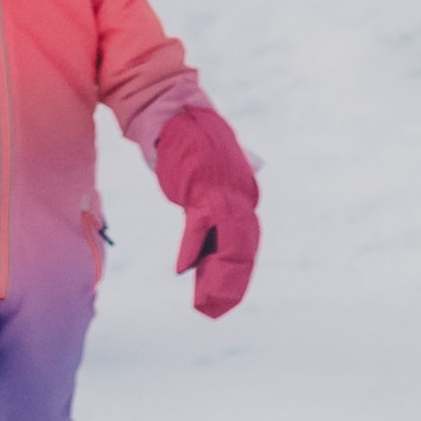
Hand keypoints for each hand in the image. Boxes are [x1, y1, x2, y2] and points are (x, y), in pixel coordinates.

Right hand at [148, 104, 261, 318]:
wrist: (176, 112)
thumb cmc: (190, 140)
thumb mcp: (210, 171)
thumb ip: (220, 188)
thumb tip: (239, 185)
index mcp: (243, 194)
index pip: (244, 239)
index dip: (234, 269)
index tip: (222, 292)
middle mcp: (241, 195)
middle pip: (243, 247)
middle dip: (231, 281)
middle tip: (220, 308)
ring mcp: (225, 193)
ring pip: (228, 243)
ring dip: (216, 275)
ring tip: (207, 302)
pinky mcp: (203, 190)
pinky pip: (200, 227)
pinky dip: (192, 249)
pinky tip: (184, 270)